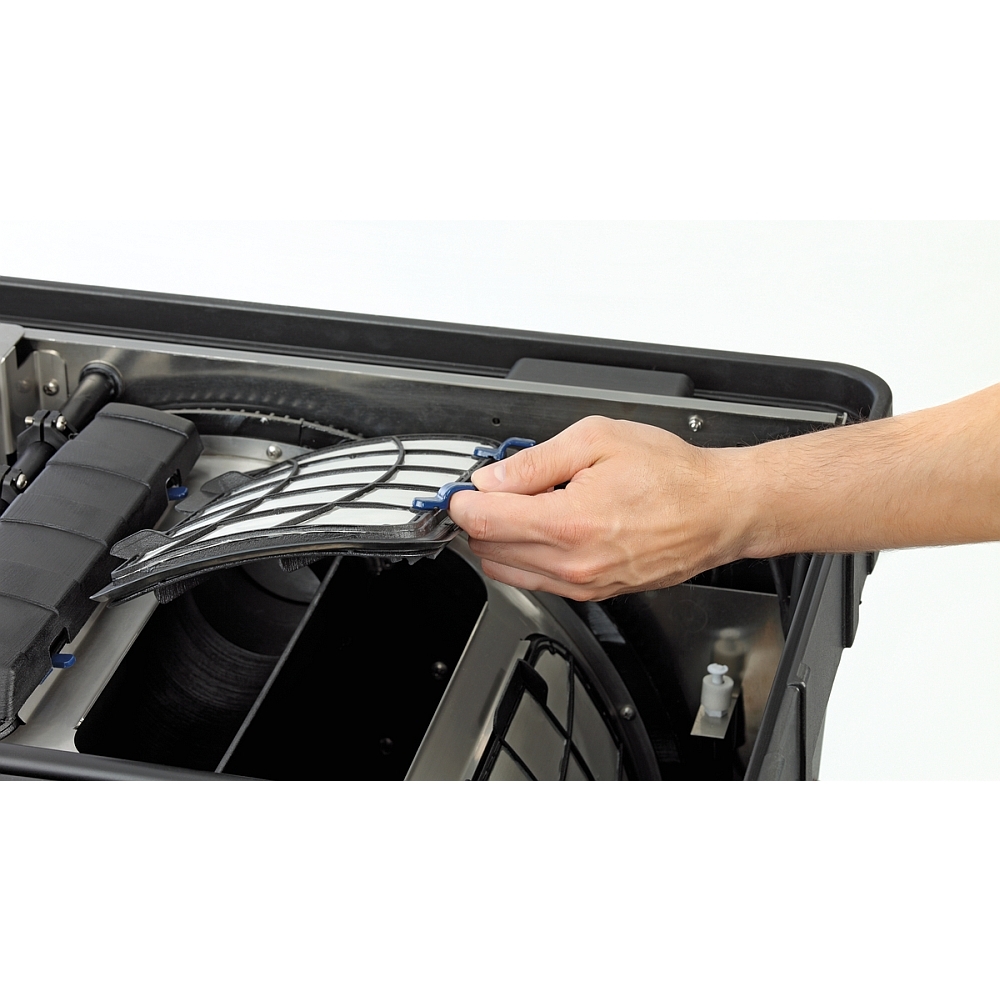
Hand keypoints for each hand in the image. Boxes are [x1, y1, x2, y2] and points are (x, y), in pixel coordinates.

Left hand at [448, 416, 747, 599]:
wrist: (720, 511)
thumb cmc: (672, 475)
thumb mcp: (598, 440)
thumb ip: (536, 461)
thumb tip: (492, 478)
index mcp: (569, 523)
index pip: (483, 521)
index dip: (462, 501)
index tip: (463, 488)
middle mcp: (572, 564)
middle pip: (488, 549)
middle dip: (479, 519)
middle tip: (493, 490)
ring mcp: (582, 584)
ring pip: (507, 571)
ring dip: (499, 541)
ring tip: (520, 507)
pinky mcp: (593, 594)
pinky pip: (537, 582)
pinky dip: (525, 558)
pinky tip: (543, 528)